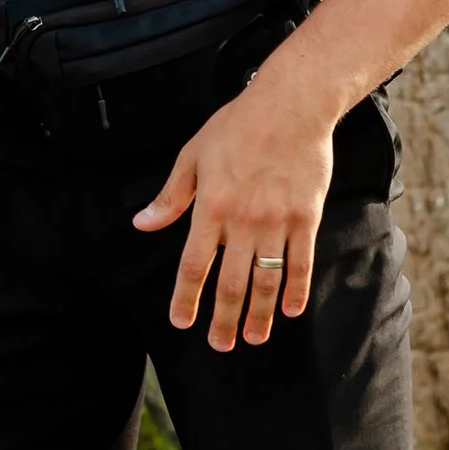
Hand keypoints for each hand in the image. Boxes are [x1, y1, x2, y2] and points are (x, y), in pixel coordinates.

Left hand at [134, 60, 339, 351]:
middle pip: (231, 283)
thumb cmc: (237, 126)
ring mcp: (277, 222)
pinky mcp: (306, 217)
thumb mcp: (193, 155)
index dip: (187, 297)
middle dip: (224, 319)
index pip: (194, 265)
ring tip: (255, 338)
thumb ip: (170, 196)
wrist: (291, 105)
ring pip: (267, 280)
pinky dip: (295, 289)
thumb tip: (142, 224)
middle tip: (220, 345)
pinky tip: (290, 310)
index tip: (182, 321)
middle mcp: (243, 221)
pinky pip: (301, 262)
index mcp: (210, 207)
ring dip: (259, 314)